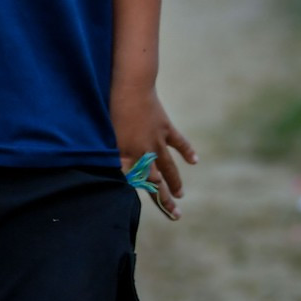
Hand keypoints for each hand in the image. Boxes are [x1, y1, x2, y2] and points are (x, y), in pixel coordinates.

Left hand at [112, 82, 195, 218]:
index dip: (148, 198)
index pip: (140, 184)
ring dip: (175, 181)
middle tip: (176, 215)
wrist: (128, 85)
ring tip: (181, 194)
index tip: (154, 211)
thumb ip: (111, 156)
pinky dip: (187, 151)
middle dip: (165, 199)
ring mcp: (157, 140)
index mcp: (128, 155)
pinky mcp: (164, 127)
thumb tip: (115, 172)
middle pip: (157, 180)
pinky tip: (195, 161)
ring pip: (169, 166)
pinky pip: (178, 142)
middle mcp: (145, 151)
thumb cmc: (110, 108)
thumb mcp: (105, 136)